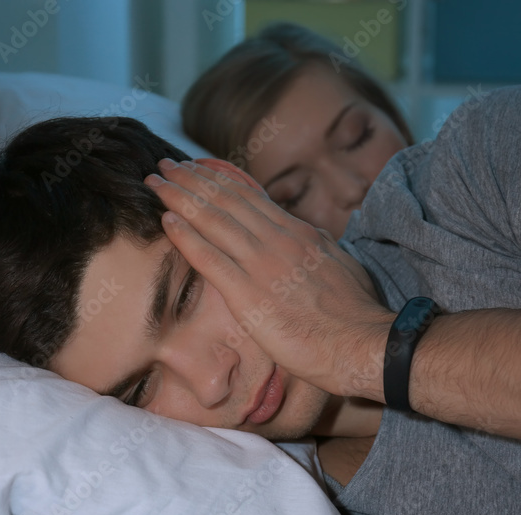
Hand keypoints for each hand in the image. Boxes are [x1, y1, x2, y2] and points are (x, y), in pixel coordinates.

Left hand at [144, 158, 393, 399]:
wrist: (365, 344)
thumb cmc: (356, 315)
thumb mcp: (339, 266)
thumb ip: (315, 248)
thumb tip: (304, 234)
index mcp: (298, 233)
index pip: (250, 196)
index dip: (218, 179)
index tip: (196, 168)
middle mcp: (278, 240)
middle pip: (226, 199)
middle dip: (191, 178)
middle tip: (165, 165)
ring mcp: (262, 265)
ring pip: (213, 220)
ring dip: (180, 198)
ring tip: (155, 182)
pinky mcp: (249, 295)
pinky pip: (210, 258)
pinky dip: (186, 236)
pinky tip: (165, 220)